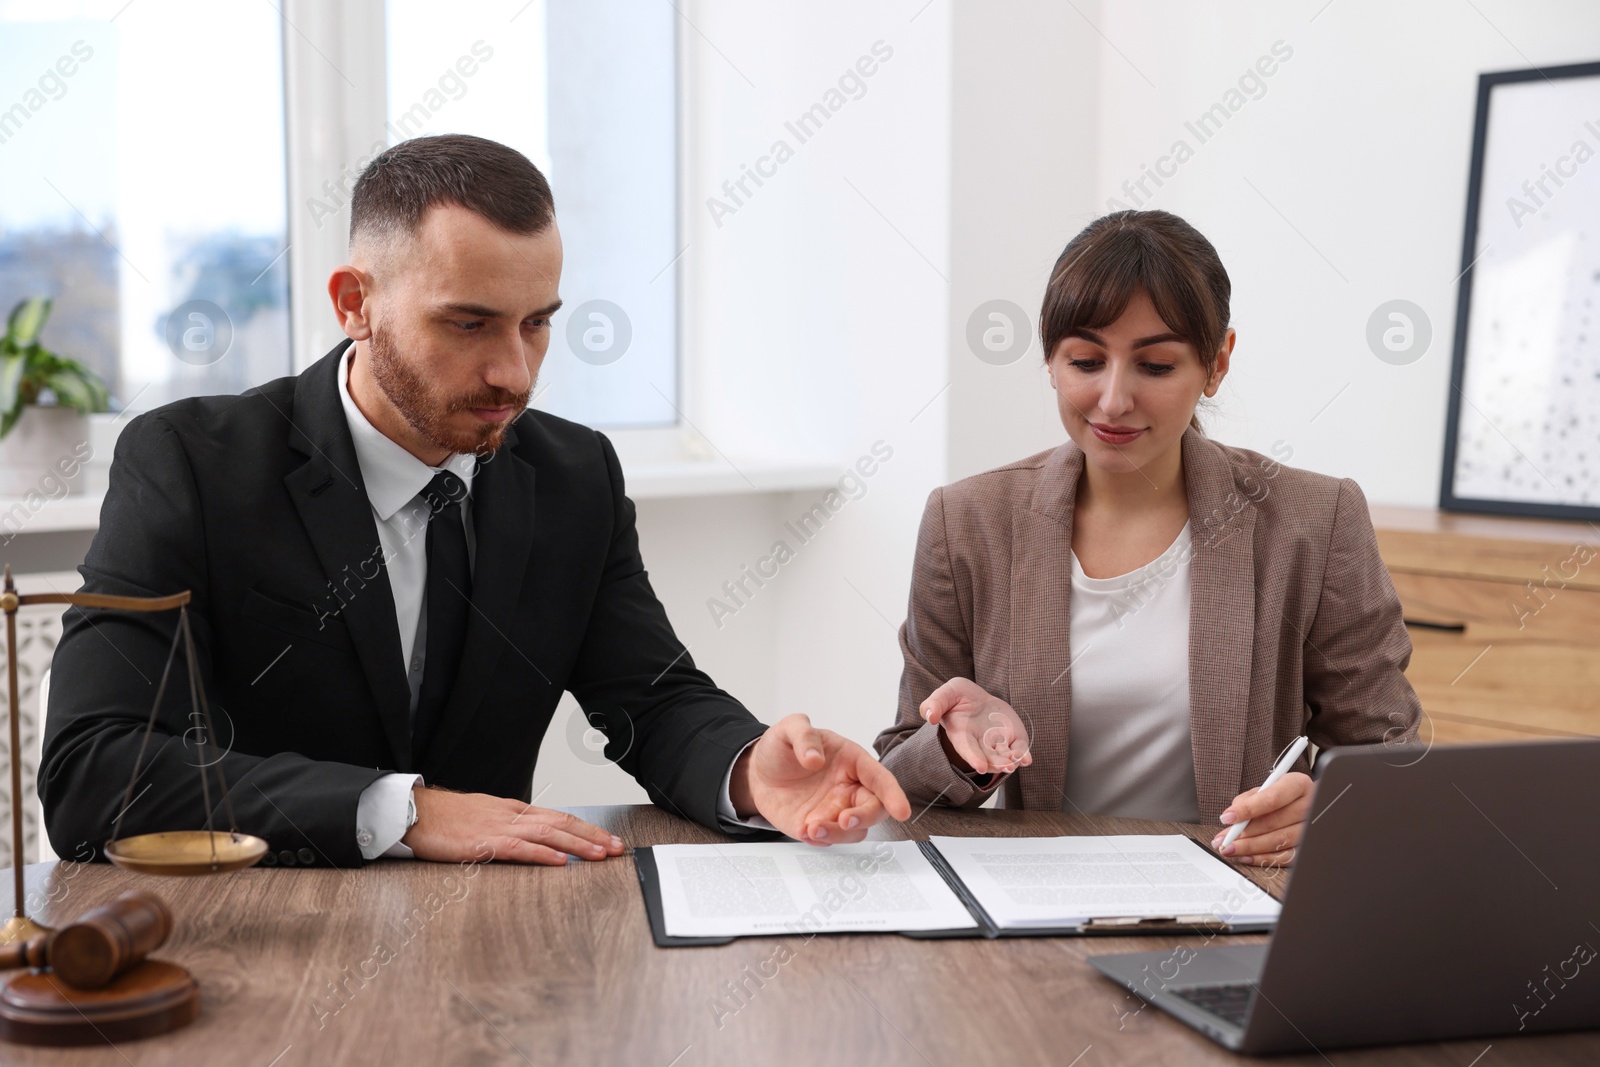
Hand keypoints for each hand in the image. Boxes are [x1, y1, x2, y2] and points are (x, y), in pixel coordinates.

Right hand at [402, 787, 625, 864]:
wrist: (414, 812)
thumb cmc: (445, 818)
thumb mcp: (484, 817)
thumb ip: (508, 827)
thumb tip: (532, 840)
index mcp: (513, 810)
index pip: (559, 817)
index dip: (586, 829)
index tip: (607, 840)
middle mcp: (512, 815)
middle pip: (562, 823)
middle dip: (592, 836)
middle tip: (617, 848)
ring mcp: (499, 828)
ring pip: (548, 834)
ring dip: (578, 845)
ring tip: (600, 855)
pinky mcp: (483, 844)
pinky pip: (520, 848)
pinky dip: (543, 855)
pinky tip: (561, 862)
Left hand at [730, 714, 911, 845]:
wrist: (757, 772)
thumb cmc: (781, 748)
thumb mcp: (789, 729)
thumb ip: (803, 736)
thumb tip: (814, 759)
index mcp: (852, 761)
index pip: (880, 779)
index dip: (894, 795)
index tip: (901, 811)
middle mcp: (849, 788)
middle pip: (874, 809)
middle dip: (864, 818)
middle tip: (844, 820)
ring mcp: (835, 810)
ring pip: (854, 830)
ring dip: (837, 834)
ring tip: (811, 827)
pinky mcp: (819, 826)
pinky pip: (830, 840)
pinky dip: (821, 840)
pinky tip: (804, 830)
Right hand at [920, 677, 1032, 775]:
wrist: (974, 697)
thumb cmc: (956, 696)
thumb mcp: (944, 694)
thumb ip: (934, 704)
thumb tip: (929, 716)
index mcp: (961, 735)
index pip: (967, 749)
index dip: (974, 758)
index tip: (981, 766)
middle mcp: (979, 743)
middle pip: (988, 758)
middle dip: (998, 764)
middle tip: (1007, 767)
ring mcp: (996, 742)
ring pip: (1004, 757)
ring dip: (1011, 762)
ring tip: (1017, 761)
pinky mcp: (1010, 737)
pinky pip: (1018, 748)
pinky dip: (1023, 755)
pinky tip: (1027, 759)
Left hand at [1210, 772, 1313, 866]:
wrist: (1308, 803)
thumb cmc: (1283, 794)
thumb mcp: (1266, 787)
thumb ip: (1248, 799)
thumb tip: (1231, 817)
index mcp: (1299, 785)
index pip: (1272, 798)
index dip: (1247, 809)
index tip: (1227, 817)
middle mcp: (1309, 806)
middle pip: (1274, 822)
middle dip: (1244, 833)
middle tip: (1224, 839)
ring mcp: (1311, 828)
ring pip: (1279, 841)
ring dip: (1250, 847)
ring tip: (1230, 849)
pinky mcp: (1308, 846)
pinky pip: (1285, 857)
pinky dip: (1263, 859)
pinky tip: (1246, 857)